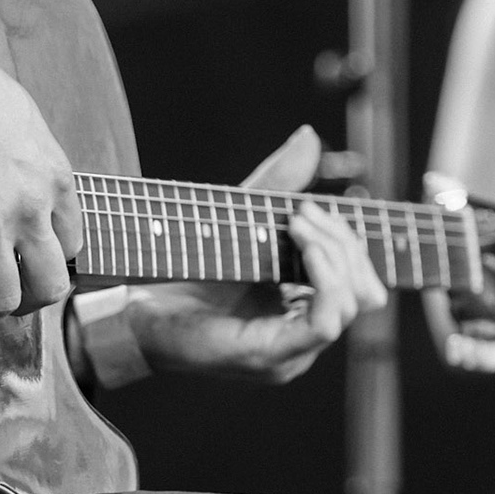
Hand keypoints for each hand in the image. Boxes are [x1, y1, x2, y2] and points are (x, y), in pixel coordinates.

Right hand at [0, 28, 78, 353]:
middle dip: (34, 302)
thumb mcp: (29, 126)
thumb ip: (35, 167)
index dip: (53, 263)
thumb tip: (31, 187)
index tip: (36, 268)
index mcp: (57, 181)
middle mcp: (31, 210)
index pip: (73, 245)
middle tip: (15, 304)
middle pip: (50, 284)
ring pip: (4, 299)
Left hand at [122, 126, 389, 383]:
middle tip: (304, 212)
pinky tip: (303, 248)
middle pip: (362, 291)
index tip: (310, 208)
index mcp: (302, 312)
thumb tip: (308, 136)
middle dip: (343, 242)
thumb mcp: (241, 221)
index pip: (360, 284)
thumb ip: (278, 184)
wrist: (132, 311)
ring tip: (299, 224)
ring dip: (333, 254)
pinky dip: (324, 279)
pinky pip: (324, 323)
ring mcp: (291, 354)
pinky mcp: (270, 357)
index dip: (348, 242)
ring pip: (348, 304)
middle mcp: (303, 338)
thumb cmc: (183, 271)